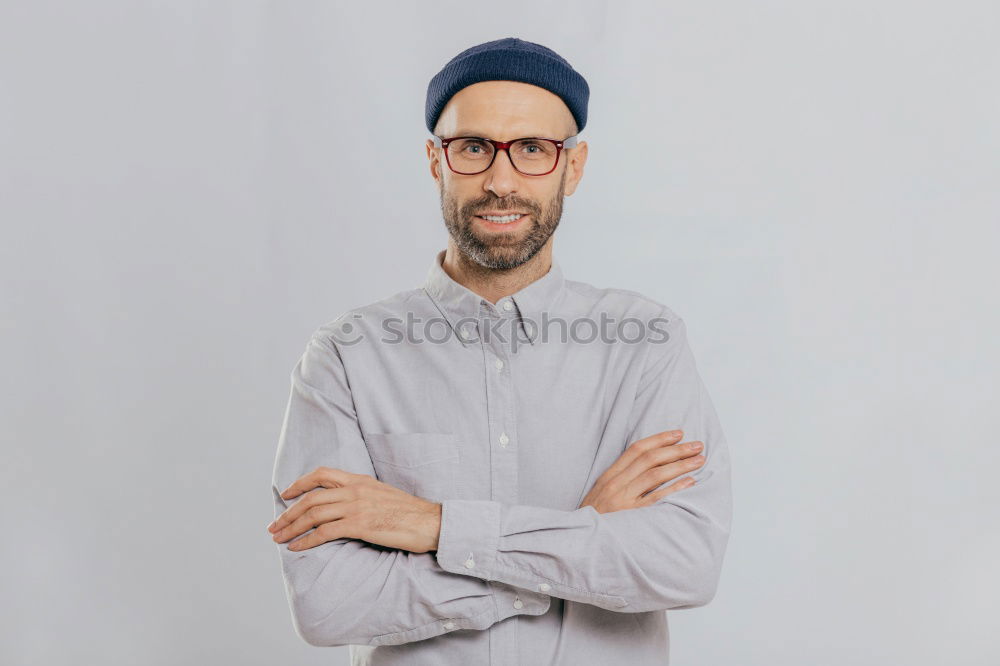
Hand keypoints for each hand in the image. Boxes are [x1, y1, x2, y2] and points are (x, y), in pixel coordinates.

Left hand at [267, 467, 442, 552]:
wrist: (430, 522)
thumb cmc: (409, 513)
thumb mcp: (382, 495)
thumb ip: (362, 495)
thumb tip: (343, 505)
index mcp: (360, 480)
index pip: (322, 475)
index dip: (299, 483)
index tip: (286, 494)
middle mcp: (355, 490)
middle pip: (311, 498)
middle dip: (288, 512)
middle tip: (274, 526)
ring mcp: (357, 507)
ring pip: (313, 514)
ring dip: (292, 527)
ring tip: (279, 538)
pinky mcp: (360, 525)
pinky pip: (325, 532)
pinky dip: (307, 541)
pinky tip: (297, 547)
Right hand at [578, 429, 703, 512]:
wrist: (581, 542)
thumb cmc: (595, 518)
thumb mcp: (602, 492)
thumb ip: (621, 478)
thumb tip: (649, 465)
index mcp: (610, 475)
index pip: (637, 449)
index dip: (659, 439)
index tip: (678, 434)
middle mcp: (616, 484)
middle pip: (650, 459)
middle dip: (676, 450)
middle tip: (697, 445)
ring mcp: (624, 500)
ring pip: (655, 475)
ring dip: (680, 465)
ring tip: (699, 460)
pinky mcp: (632, 517)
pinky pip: (657, 499)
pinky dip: (674, 488)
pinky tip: (690, 482)